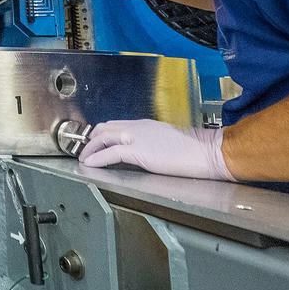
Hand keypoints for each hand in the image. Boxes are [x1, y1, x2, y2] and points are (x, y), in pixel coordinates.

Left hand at [79, 119, 234, 180]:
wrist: (204, 151)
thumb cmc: (191, 148)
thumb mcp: (165, 139)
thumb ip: (149, 141)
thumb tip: (141, 150)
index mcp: (143, 125)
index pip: (115, 125)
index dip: (101, 133)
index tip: (94, 142)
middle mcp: (136, 127)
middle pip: (104, 128)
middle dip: (91, 139)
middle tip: (86, 150)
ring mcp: (135, 138)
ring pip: (103, 137)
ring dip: (90, 148)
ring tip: (84, 158)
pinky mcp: (137, 151)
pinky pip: (110, 153)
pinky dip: (97, 158)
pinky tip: (91, 164)